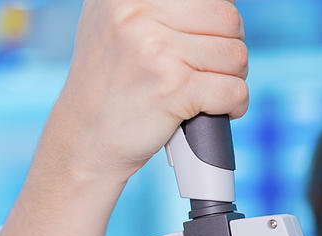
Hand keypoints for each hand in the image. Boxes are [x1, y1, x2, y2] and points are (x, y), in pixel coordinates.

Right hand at [47, 0, 249, 184]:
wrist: (86, 137)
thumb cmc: (109, 84)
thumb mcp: (114, 25)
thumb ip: (153, 6)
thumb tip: (215, 1)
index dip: (217, 20)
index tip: (208, 39)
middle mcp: (139, 15)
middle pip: (228, 19)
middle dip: (230, 48)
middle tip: (212, 69)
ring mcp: (157, 52)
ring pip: (236, 55)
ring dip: (234, 78)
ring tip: (210, 89)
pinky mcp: (174, 89)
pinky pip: (234, 90)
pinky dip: (235, 105)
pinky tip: (218, 109)